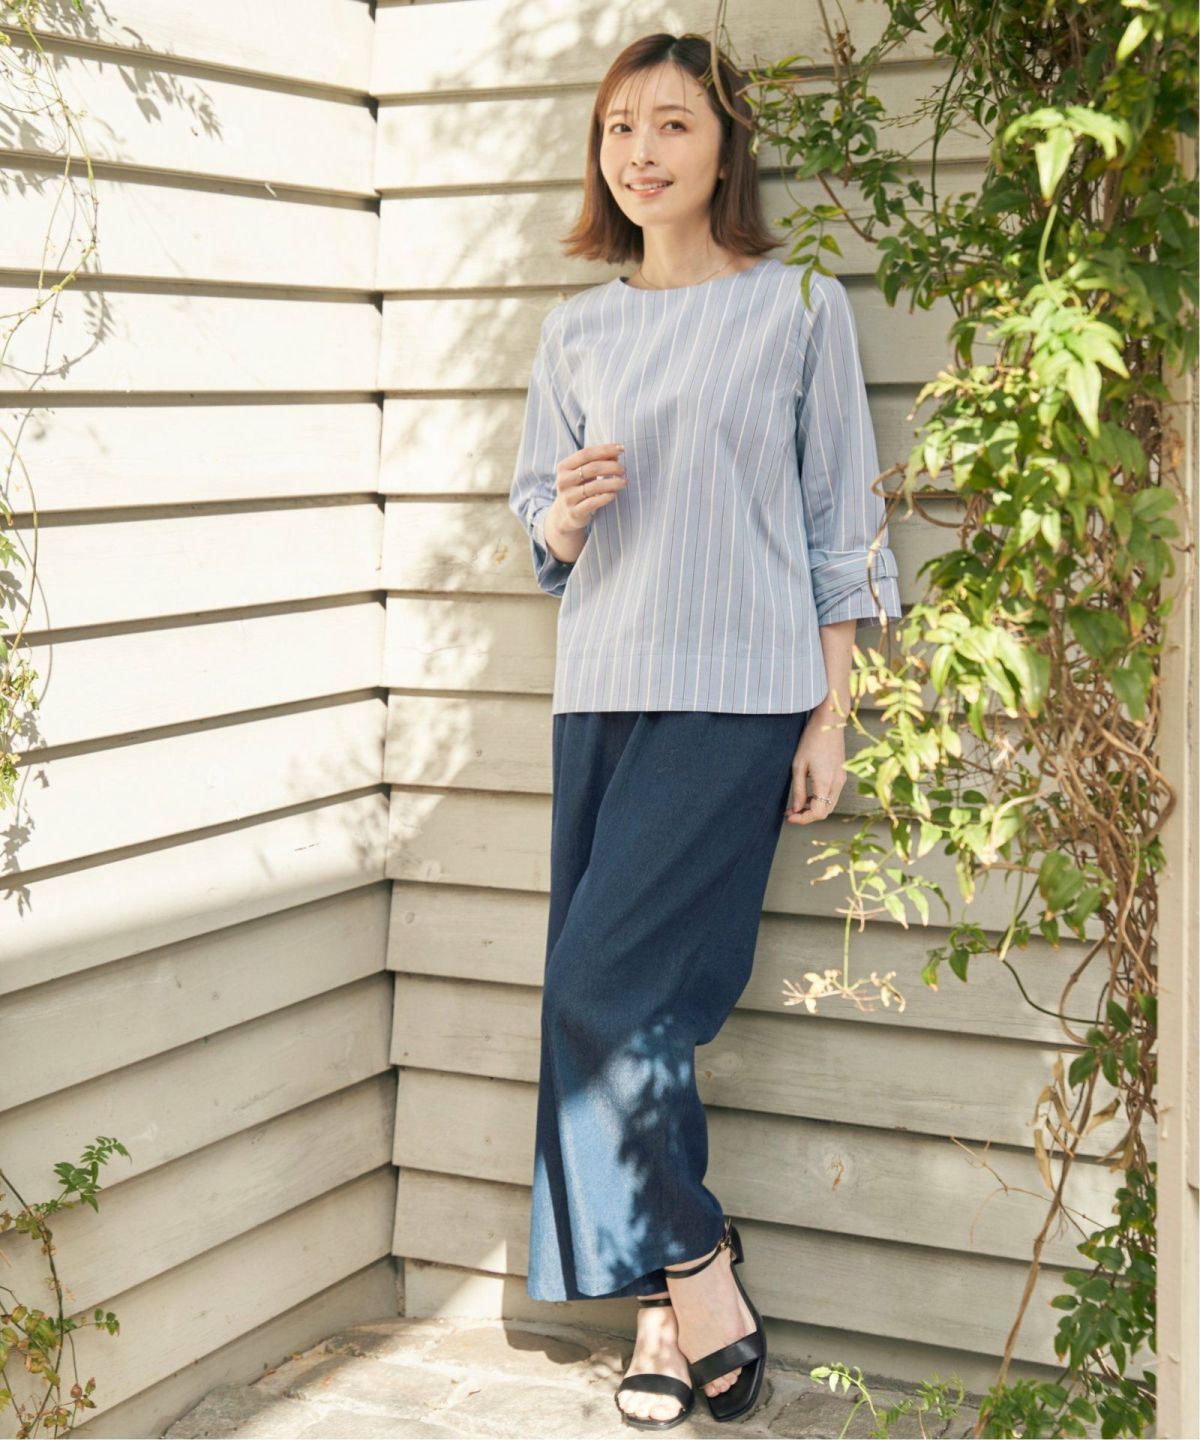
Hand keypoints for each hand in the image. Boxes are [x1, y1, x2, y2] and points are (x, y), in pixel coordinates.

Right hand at [553, 443, 626, 531]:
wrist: (565, 514)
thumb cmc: (579, 487)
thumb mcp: (585, 472)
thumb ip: (599, 461)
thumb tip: (616, 453)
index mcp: (564, 467)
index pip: (586, 453)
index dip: (605, 449)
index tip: (621, 448)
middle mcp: (563, 481)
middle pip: (592, 468)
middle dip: (611, 467)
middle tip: (623, 469)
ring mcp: (568, 497)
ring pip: (594, 486)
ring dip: (613, 482)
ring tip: (624, 482)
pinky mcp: (575, 512)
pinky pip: (593, 503)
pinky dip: (606, 497)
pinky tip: (614, 494)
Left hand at [785, 706, 845, 824]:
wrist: (830, 722)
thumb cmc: (812, 739)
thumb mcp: (799, 765)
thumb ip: (799, 790)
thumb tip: (797, 808)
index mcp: (826, 782)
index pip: (818, 813)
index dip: (803, 819)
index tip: (789, 816)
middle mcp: (837, 783)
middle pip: (825, 812)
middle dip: (808, 816)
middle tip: (791, 812)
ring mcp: (842, 778)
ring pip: (830, 804)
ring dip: (814, 808)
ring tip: (797, 803)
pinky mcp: (842, 774)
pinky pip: (832, 795)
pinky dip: (821, 799)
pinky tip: (809, 793)